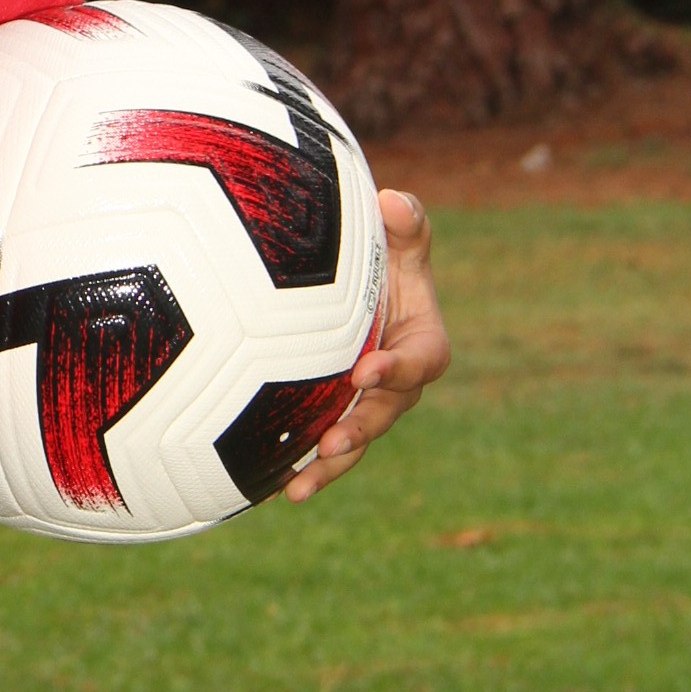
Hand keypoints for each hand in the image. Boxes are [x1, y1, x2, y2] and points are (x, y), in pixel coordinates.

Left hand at [285, 187, 449, 502]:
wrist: (343, 275)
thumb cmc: (377, 250)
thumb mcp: (397, 231)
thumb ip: (404, 221)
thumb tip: (394, 204)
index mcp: (421, 339)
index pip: (422, 359)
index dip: (399, 368)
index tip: (366, 371)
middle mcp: (395, 379)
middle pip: (386, 413)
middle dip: (361, 430)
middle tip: (333, 441)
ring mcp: (362, 401)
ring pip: (352, 440)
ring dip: (329, 465)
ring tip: (298, 485)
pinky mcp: (330, 411)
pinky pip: (318, 444)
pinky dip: (298, 465)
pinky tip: (268, 488)